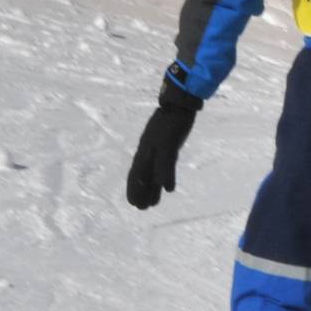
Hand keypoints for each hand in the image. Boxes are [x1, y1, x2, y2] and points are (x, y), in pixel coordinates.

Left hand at [126, 81, 200, 209]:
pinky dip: (167, 175)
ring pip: (150, 171)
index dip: (134, 186)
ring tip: (150, 204)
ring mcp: (157, 147)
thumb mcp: (162, 137)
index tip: (133, 201)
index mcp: (145, 148)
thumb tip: (160, 162)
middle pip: (140, 174)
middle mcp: (147, 149)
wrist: (177, 102)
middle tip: (140, 208)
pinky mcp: (169, 143)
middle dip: (139, 191)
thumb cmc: (170, 118)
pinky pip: (167, 162)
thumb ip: (161, 150)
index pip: (136, 171)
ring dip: (149, 189)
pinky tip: (169, 188)